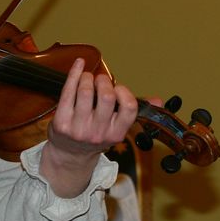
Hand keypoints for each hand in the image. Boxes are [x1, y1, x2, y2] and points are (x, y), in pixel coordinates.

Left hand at [41, 57, 139, 196]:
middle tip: (100, 81)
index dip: (124, 92)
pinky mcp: (61, 122)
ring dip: (88, 77)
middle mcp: (98, 133)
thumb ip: (134, 111)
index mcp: (116, 133)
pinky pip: (67, 92)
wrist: (70, 155)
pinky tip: (78, 65)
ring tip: (88, 78)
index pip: (129, 108)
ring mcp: (78, 128)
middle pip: (106, 96)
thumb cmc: (95, 134)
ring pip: (85, 92)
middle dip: (104, 81)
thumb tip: (158, 101)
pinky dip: (74, 74)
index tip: (118, 88)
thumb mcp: (116, 127)